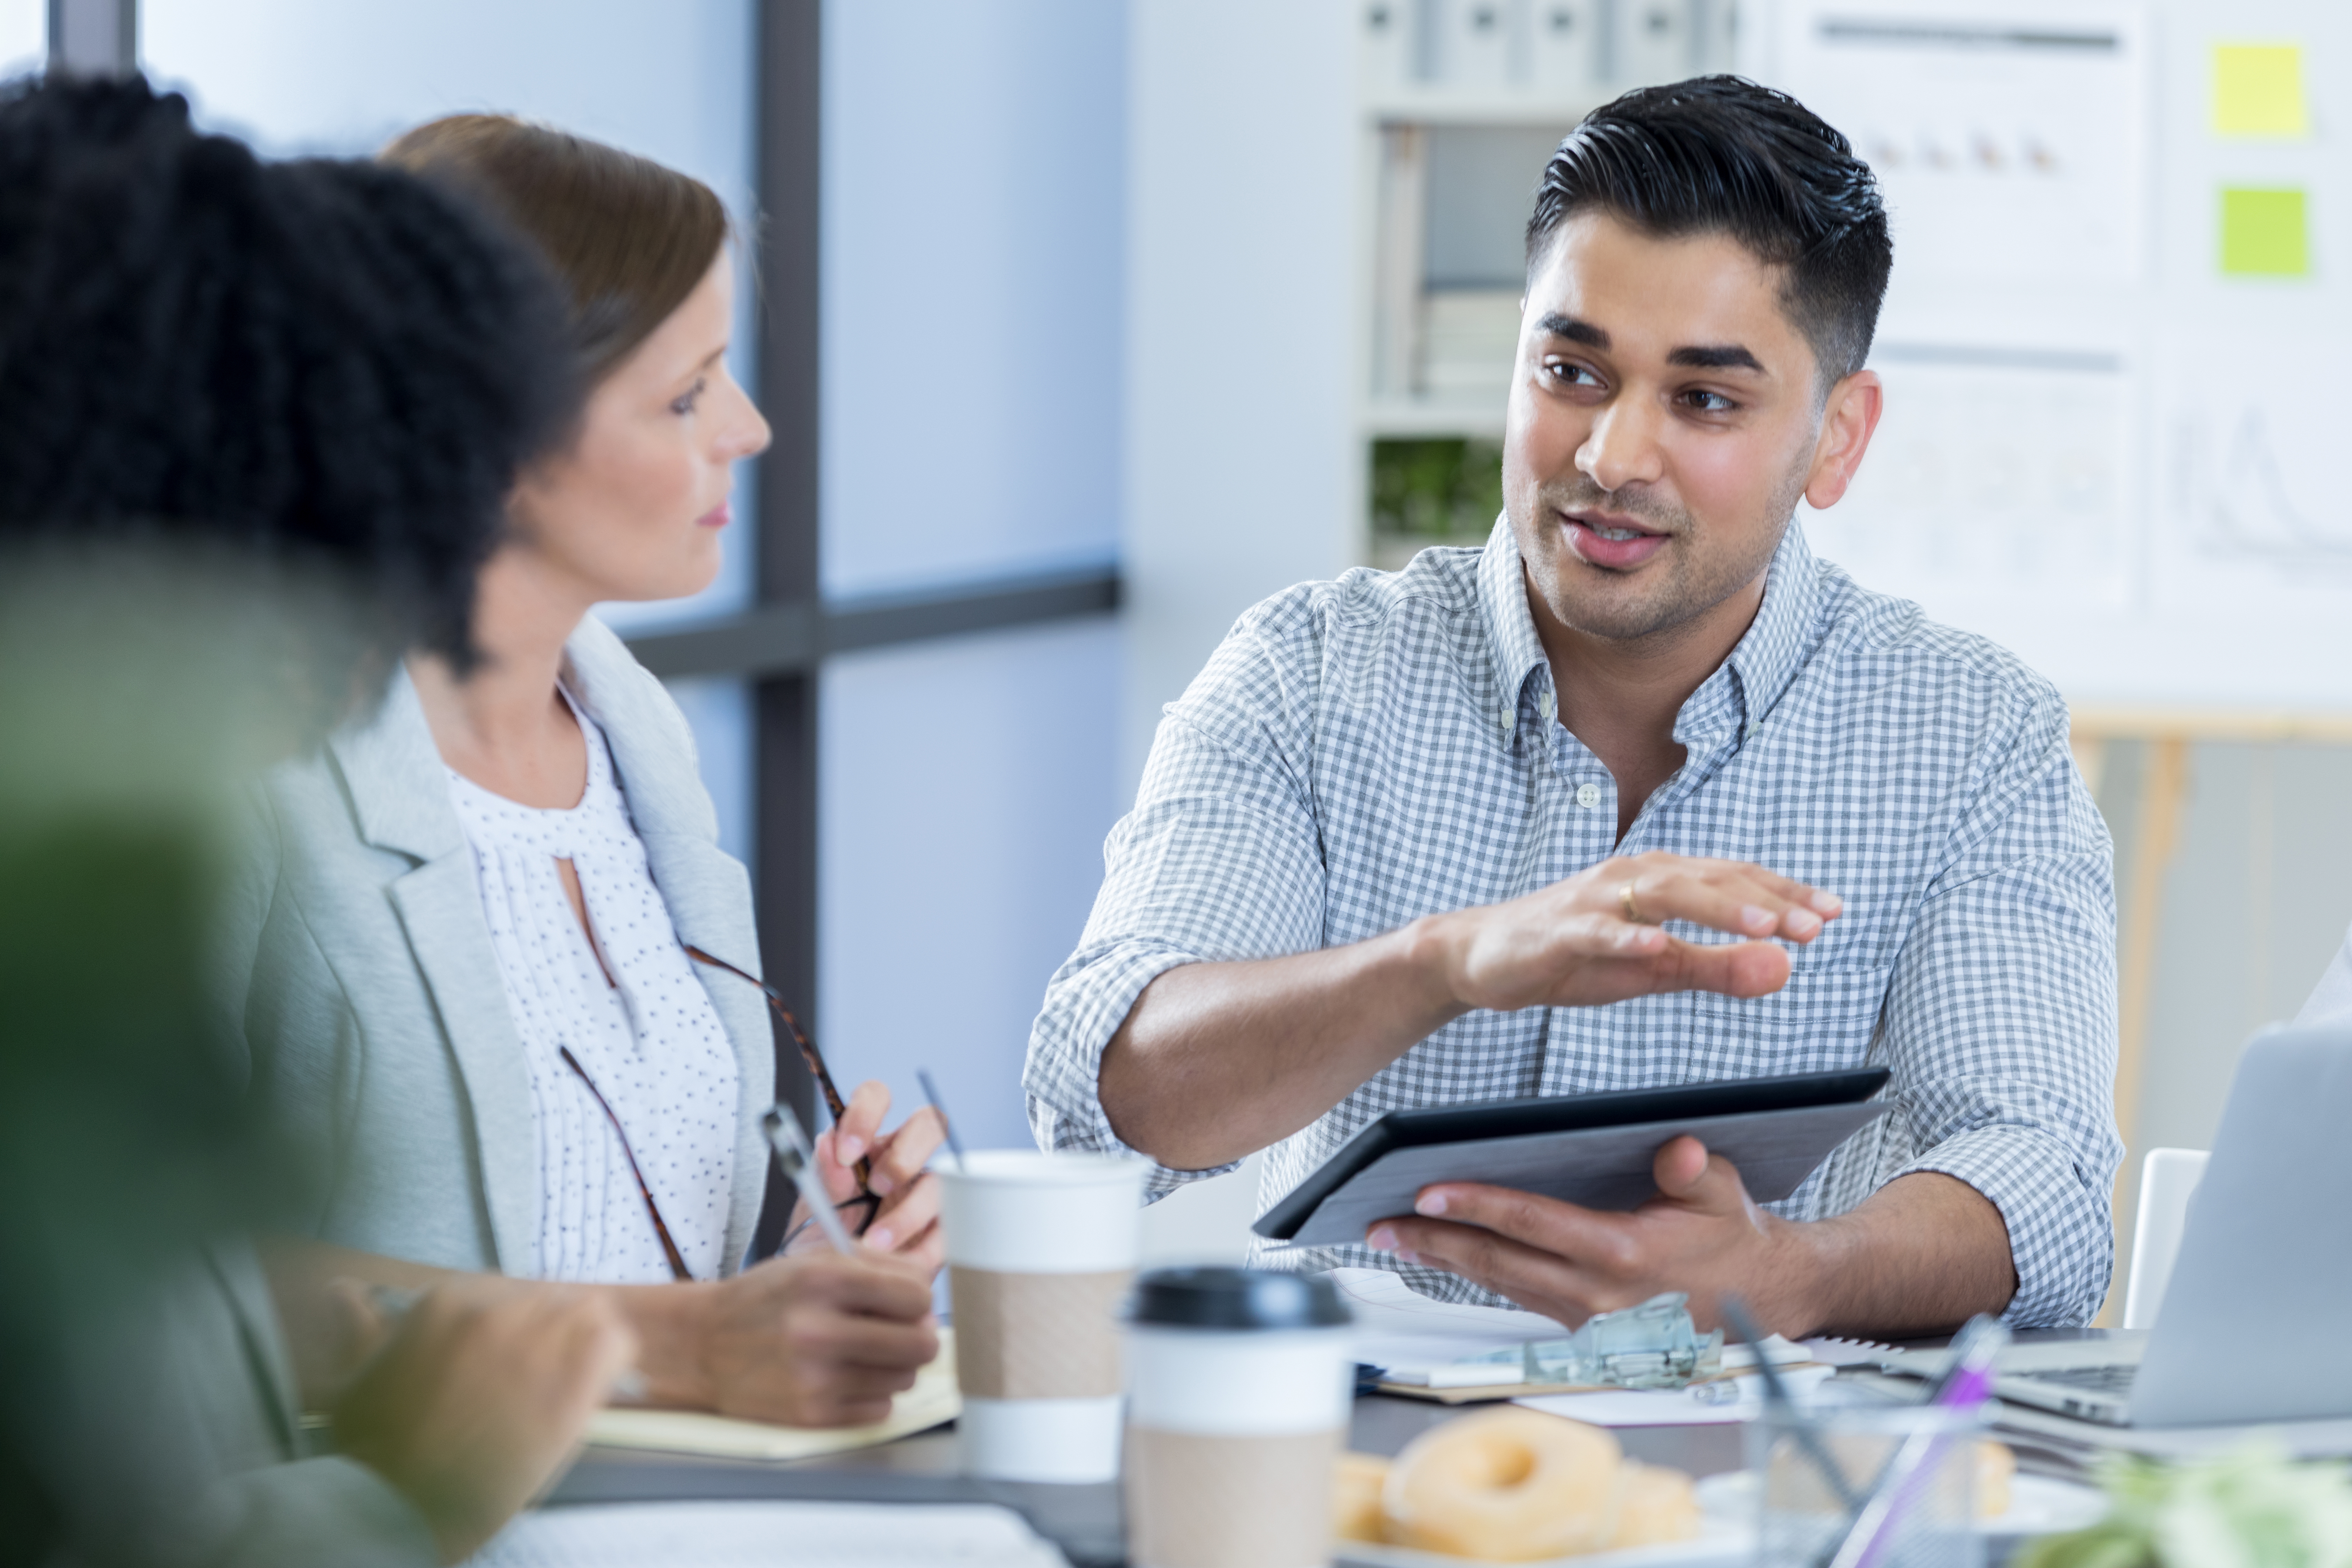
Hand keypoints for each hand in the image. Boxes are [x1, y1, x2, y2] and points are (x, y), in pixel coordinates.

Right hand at [332, 1281, 635, 1563]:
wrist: (392, 1508)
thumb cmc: (371, 1453)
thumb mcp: (354, 1382)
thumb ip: (359, 1332)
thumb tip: (342, 1293)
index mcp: (443, 1304)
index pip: (500, 1291)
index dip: (508, 1326)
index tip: (504, 1359)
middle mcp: (494, 1312)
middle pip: (547, 1300)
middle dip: (546, 1332)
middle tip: (537, 1375)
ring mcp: (535, 1344)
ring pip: (589, 1312)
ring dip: (584, 1339)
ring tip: (572, 1376)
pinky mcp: (570, 1382)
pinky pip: (616, 1344)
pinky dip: (614, 1357)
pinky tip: (597, 1383)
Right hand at [696, 1249, 938, 1426]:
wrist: (703, 1344)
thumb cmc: (768, 1298)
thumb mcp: (816, 1260)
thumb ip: (880, 1266)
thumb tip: (928, 1294)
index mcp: (823, 1281)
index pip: (916, 1296)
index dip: (917, 1299)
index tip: (905, 1302)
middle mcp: (819, 1330)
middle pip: (921, 1344)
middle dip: (918, 1336)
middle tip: (899, 1332)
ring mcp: (814, 1378)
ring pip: (904, 1378)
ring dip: (894, 1366)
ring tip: (864, 1353)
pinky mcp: (810, 1415)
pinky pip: (879, 1409)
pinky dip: (872, 1394)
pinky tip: (845, 1377)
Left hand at [792, 1080, 945, 1272]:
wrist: (829, 1287)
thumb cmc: (822, 1236)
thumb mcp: (815, 1206)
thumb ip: (824, 1175)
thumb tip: (828, 1142)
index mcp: (868, 1139)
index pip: (876, 1097)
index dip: (866, 1115)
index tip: (846, 1153)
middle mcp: (902, 1156)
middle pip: (929, 1125)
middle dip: (905, 1156)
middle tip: (877, 1189)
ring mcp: (926, 1191)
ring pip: (941, 1182)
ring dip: (909, 1213)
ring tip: (875, 1243)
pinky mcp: (942, 1228)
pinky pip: (949, 1231)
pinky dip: (923, 1249)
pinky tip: (899, 1264)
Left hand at [1366, 1136, 1818, 1334]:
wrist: (1764, 1300)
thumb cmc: (1737, 1239)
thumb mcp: (1725, 1194)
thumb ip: (1694, 1169)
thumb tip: (1674, 1147)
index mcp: (1624, 1255)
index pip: (1531, 1223)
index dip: (1475, 1205)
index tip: (1426, 1192)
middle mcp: (1596, 1293)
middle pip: (1496, 1261)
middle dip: (1432, 1241)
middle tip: (1379, 1223)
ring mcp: (1586, 1317)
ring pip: (1498, 1282)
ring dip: (1443, 1260)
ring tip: (1394, 1237)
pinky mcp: (1583, 1328)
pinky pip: (1516, 1295)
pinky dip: (1476, 1274)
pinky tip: (1446, 1256)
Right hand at [1428, 852, 1840, 1013]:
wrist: (1486, 956)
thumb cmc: (1579, 957)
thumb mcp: (1658, 969)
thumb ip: (1719, 968)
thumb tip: (1786, 967)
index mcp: (1663, 881)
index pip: (1736, 880)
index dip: (1786, 894)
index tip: (1836, 913)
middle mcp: (1635, 877)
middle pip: (1711, 880)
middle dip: (1766, 900)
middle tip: (1817, 924)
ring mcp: (1596, 900)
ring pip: (1664, 894)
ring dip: (1716, 906)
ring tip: (1763, 924)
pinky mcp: (1561, 929)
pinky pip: (1599, 931)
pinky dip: (1627, 936)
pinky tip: (1655, 946)